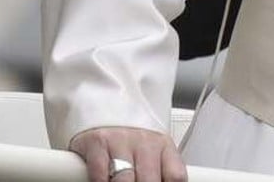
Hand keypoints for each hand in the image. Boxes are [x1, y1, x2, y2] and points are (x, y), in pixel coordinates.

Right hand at [69, 127, 186, 181]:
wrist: (109, 100)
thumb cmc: (131, 133)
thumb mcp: (153, 148)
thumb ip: (160, 167)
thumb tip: (164, 180)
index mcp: (164, 146)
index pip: (175, 176)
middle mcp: (145, 143)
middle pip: (150, 181)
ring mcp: (121, 141)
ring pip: (125, 179)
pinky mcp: (98, 141)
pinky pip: (100, 172)